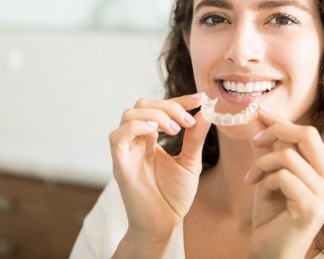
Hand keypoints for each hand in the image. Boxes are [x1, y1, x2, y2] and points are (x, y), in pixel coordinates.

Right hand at [109, 93, 210, 254]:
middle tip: (187, 121)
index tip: (200, 99)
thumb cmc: (173, 196)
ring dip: (156, 115)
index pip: (159, 107)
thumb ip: (195, 137)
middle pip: (142, 104)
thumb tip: (206, 112)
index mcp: (150, 138)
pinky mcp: (120, 164)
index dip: (179, 100)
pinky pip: (118, 136)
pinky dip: (137, 126)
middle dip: (168, 105)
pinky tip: (156, 132)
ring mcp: (126, 151)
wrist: (164, 225)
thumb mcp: (190, 162)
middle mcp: (136, 141)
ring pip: (129, 114)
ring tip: (176, 130)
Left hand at [245, 106, 323, 258]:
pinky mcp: (311, 206)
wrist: (271, 252)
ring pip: (288, 155)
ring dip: (262, 164)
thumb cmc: (273, 216)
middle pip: (307, 135)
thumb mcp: (272, 175)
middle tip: (255, 139)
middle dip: (276, 130)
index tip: (260, 111)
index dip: (283, 121)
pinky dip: (265, 179)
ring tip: (252, 178)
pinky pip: (282, 176)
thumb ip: (270, 148)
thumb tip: (260, 116)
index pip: (309, 134)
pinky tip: (259, 191)